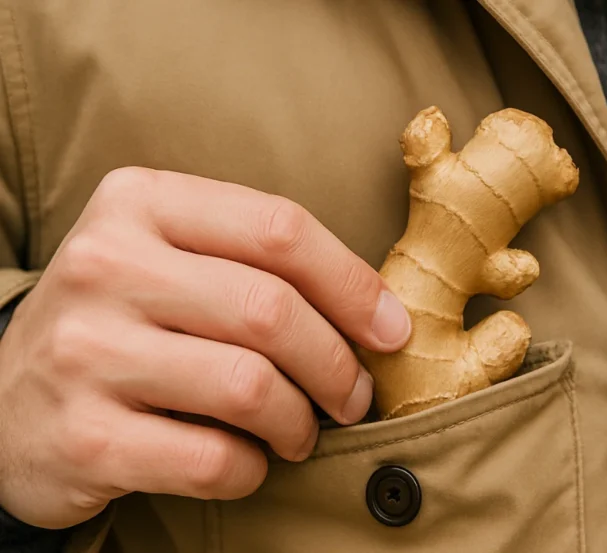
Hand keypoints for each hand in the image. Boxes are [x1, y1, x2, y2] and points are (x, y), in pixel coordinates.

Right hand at [0, 168, 410, 528]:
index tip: (392, 331)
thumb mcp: (171, 259)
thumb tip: (382, 317)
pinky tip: (248, 462)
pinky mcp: (82, 436)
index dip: (353, 285)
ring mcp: (86, 351)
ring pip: (250, 387)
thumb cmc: (123, 323)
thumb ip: (258, 264)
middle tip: (353, 397)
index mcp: (139, 202)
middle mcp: (104, 264)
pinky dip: (252, 469)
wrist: (3, 403)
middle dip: (337, 365)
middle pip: (272, 310)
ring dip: (300, 422)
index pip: (279, 229)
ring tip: (301, 432)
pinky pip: (213, 459)